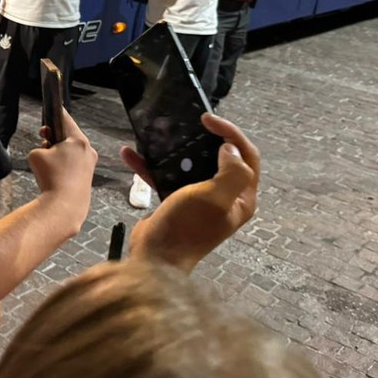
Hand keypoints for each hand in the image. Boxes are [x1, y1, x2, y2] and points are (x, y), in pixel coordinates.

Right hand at [29, 111, 97, 234]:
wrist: (64, 206)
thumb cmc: (51, 177)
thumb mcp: (36, 154)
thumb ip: (41, 147)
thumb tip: (47, 151)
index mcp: (78, 140)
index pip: (65, 118)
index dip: (55, 113)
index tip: (52, 108)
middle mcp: (88, 149)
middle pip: (69, 135)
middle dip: (54, 138)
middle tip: (43, 142)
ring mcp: (90, 164)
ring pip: (72, 151)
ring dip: (59, 152)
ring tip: (48, 164)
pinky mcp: (88, 176)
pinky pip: (74, 164)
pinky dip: (65, 165)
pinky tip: (55, 175)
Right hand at [121, 113, 258, 272]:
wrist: (155, 258)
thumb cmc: (187, 227)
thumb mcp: (215, 198)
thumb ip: (231, 172)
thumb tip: (229, 149)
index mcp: (242, 198)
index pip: (246, 156)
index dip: (231, 133)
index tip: (208, 119)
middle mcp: (225, 198)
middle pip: (222, 158)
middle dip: (206, 138)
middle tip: (189, 123)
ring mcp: (201, 200)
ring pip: (192, 165)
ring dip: (175, 150)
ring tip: (159, 135)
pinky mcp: (177, 201)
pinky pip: (167, 176)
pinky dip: (150, 166)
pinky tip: (130, 154)